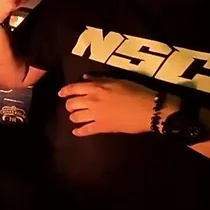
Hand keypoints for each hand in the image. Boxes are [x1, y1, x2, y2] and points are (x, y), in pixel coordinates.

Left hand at [57, 75, 173, 135]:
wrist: (148, 109)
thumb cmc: (135, 91)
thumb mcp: (117, 80)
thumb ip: (99, 79)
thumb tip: (85, 77)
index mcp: (95, 88)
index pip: (73, 89)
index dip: (65, 91)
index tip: (61, 94)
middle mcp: (92, 101)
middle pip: (71, 104)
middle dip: (69, 105)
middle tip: (72, 106)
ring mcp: (96, 115)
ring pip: (75, 117)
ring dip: (74, 117)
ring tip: (76, 117)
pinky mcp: (102, 128)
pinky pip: (86, 130)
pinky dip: (79, 132)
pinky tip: (76, 132)